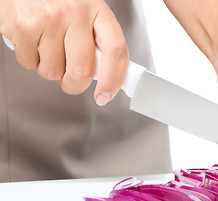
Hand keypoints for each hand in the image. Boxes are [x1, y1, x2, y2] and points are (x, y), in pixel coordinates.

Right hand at [0, 0, 128, 105]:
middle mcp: (75, 12)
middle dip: (75, 85)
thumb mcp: (84, 11)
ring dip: (49, 68)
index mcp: (97, 10)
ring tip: (47, 46)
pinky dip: (30, 59)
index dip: (114, 79)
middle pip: (82, 71)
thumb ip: (96, 40)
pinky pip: (30, 64)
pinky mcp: (24, 26)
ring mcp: (49, 19)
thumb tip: (106, 75)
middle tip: (71, 81)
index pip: (116, 51)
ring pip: (53, 72)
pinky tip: (33, 40)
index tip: (106, 96)